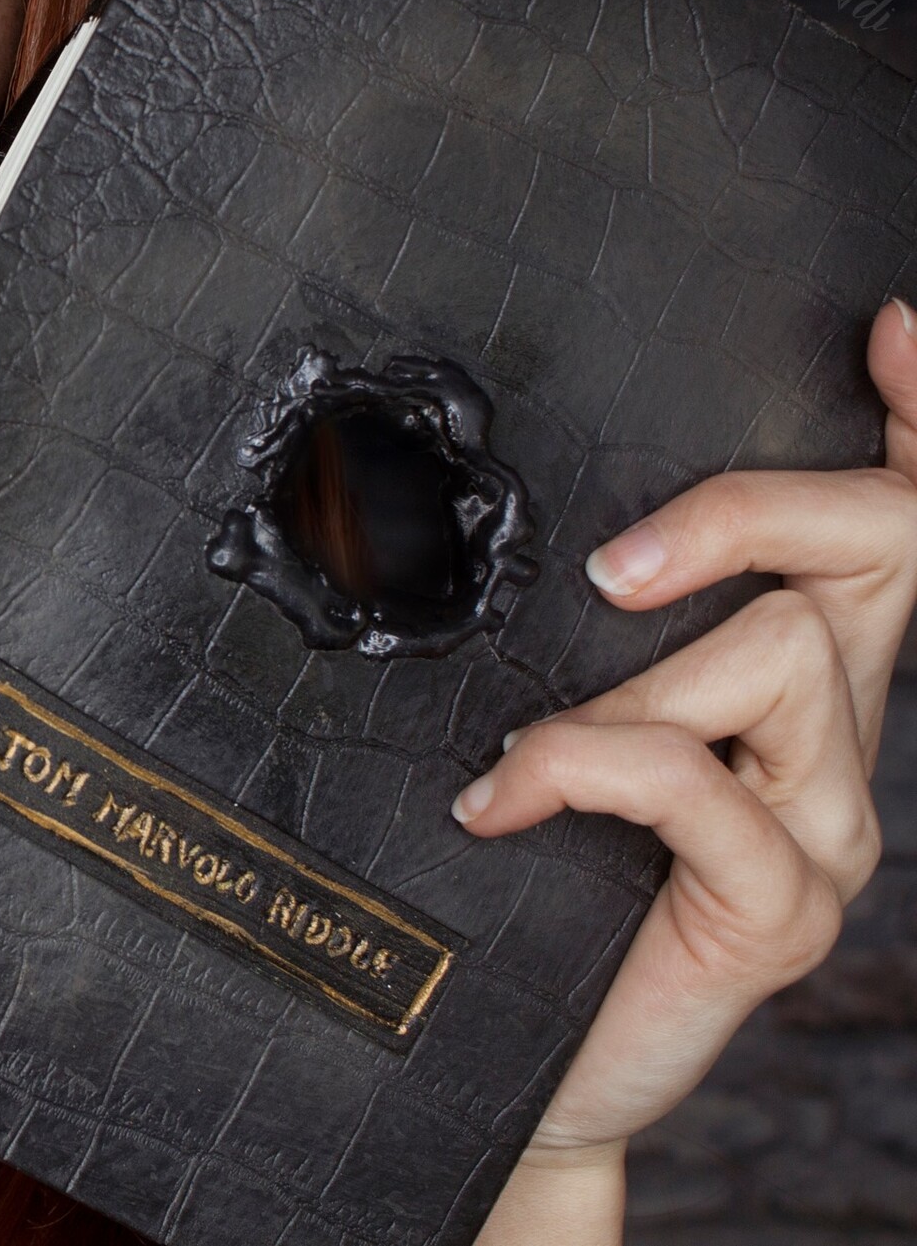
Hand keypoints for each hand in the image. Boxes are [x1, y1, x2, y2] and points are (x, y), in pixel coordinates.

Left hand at [465, 300, 916, 1243]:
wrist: (525, 1051)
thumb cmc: (538, 873)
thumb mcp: (568, 720)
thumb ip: (596, 642)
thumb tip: (553, 543)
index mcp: (794, 669)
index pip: (890, 525)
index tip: (888, 331)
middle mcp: (833, 735)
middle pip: (881, 549)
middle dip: (758, 511)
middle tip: (624, 564)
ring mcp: (822, 825)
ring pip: (786, 658)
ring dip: (633, 688)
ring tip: (526, 754)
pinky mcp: (780, 909)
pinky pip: (700, 788)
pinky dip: (583, 769)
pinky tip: (504, 802)